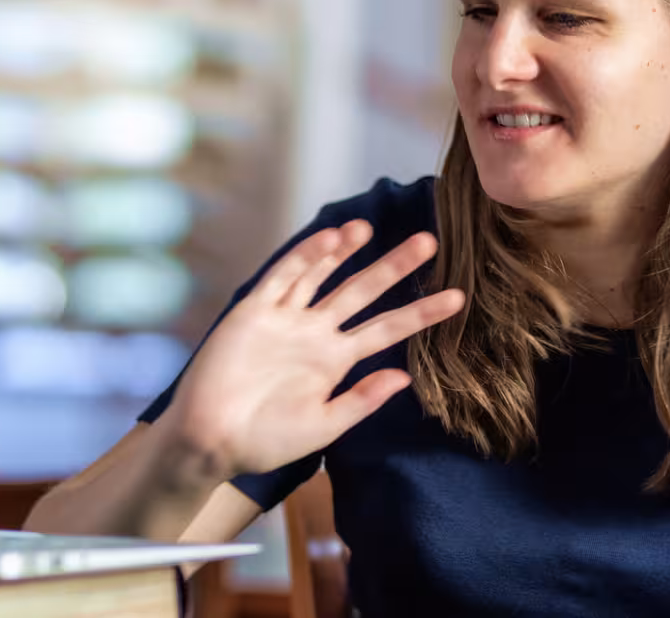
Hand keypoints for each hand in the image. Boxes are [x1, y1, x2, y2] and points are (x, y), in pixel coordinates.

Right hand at [162, 220, 464, 478]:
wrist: (210, 442)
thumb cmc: (264, 443)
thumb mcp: (323, 426)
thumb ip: (362, 401)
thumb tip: (405, 378)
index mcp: (335, 361)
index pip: (388, 329)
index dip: (421, 313)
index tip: (458, 298)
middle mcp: (314, 333)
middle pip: (362, 291)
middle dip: (394, 267)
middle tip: (430, 242)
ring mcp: (285, 319)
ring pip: (322, 275)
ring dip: (346, 251)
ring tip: (371, 227)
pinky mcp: (254, 312)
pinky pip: (283, 277)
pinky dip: (306, 257)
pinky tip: (330, 239)